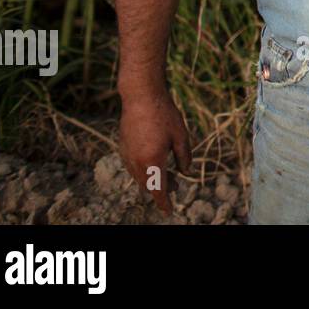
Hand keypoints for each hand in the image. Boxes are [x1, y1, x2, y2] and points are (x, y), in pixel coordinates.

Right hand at [119, 89, 191, 214]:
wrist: (141, 96)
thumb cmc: (164, 114)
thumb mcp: (181, 136)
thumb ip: (184, 156)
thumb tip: (186, 172)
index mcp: (152, 161)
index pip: (158, 190)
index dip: (164, 202)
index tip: (169, 211)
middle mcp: (137, 162)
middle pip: (148, 185)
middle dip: (161, 190)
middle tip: (176, 188)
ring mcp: (127, 155)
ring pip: (139, 177)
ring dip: (152, 180)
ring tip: (168, 176)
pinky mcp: (123, 147)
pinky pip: (133, 167)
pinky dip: (144, 170)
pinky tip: (154, 163)